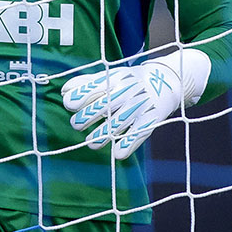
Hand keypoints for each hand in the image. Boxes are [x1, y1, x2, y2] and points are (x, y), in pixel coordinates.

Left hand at [62, 49, 211, 159]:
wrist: (167, 80)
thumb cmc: (131, 81)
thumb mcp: (111, 77)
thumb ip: (88, 84)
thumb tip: (64, 92)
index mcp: (118, 79)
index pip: (98, 87)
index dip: (83, 95)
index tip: (69, 104)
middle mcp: (130, 91)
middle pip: (107, 104)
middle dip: (89, 115)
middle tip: (76, 124)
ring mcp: (141, 105)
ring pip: (121, 121)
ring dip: (104, 133)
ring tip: (92, 142)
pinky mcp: (152, 119)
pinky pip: (140, 132)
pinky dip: (129, 144)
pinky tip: (117, 153)